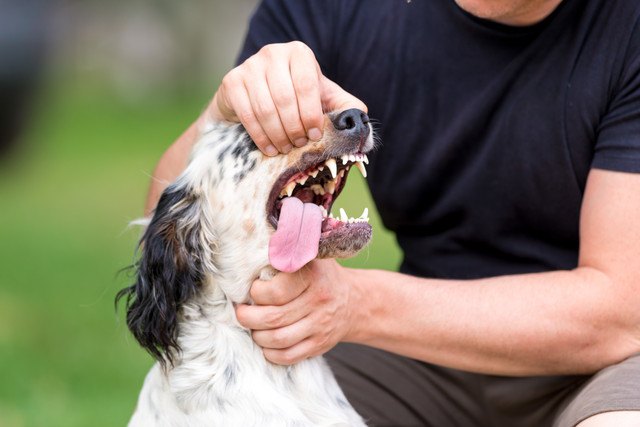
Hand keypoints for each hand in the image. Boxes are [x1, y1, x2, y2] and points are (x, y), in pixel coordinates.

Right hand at [207, 41, 366, 155]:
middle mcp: (273, 53)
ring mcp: (249, 66)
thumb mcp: (320, 97)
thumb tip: (361, 116)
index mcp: (299, 53)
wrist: (253, 95)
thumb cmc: (294, 97)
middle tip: (299, 145)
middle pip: (285, 99)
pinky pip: (248, 115)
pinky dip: (261, 137)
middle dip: (294, 129)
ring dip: (278, 135)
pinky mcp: (232, 82)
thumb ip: (342, 105)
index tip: (315, 136)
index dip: (312, 115)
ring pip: (265, 109)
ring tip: (286, 149)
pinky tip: (270, 148)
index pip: (307, 86)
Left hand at [235, 259, 358, 364]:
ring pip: (278, 339)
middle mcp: (318, 301)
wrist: (353, 300)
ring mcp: (321, 325)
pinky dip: (270, 353)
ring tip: (253, 327)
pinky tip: (266, 343)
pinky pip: (289, 356)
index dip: (256, 293)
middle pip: (273, 317)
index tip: (253, 290)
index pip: (276, 291)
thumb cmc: (318, 275)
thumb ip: (284, 253)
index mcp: (312, 275)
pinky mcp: (320, 345)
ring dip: (257, 336)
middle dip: (248, 318)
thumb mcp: (307, 256)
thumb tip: (250, 252)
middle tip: (241, 312)